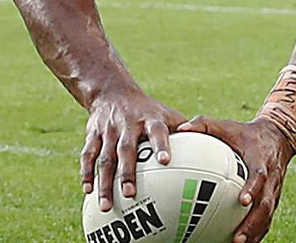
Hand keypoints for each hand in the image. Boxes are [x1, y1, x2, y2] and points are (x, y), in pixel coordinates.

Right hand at [82, 89, 184, 212]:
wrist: (112, 91)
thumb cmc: (148, 110)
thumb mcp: (166, 114)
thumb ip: (185, 132)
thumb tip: (208, 153)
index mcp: (150, 120)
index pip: (157, 131)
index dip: (161, 145)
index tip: (165, 160)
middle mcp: (128, 125)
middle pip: (126, 150)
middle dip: (127, 172)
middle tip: (130, 194)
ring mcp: (109, 130)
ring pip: (105, 157)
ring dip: (104, 181)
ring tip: (106, 204)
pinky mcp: (93, 134)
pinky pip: (88, 154)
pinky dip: (86, 172)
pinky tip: (88, 190)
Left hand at [177, 115, 295, 242]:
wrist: (278, 138)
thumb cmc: (245, 133)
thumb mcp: (226, 125)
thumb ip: (204, 125)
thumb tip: (180, 127)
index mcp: (261, 160)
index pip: (260, 176)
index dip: (253, 189)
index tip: (242, 202)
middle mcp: (271, 179)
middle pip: (266, 205)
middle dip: (253, 223)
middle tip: (237, 238)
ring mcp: (274, 192)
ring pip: (267, 217)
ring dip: (255, 233)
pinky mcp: (273, 200)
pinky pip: (265, 220)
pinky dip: (256, 233)